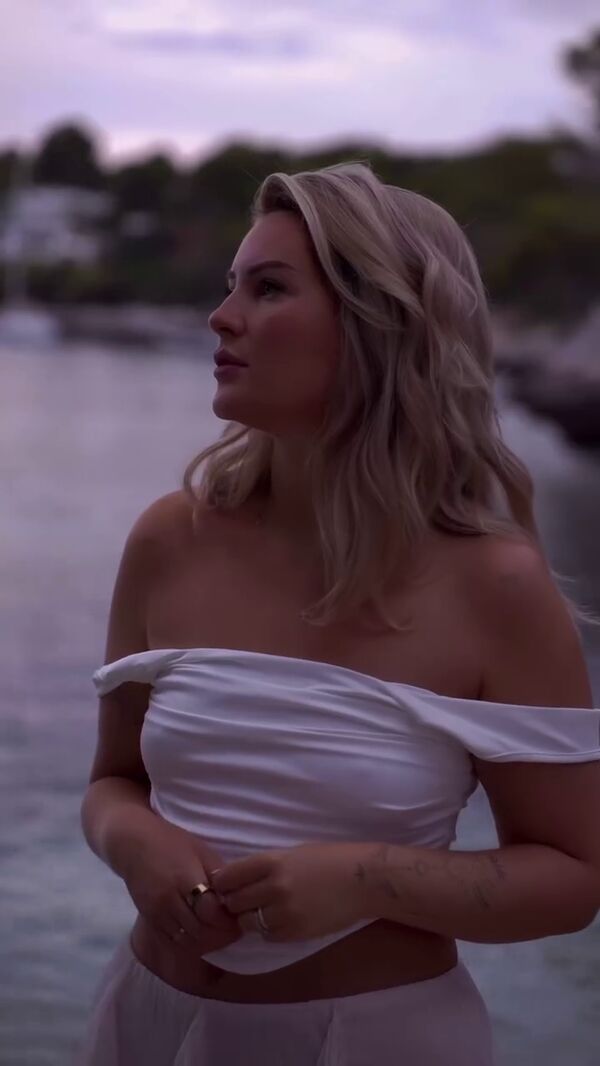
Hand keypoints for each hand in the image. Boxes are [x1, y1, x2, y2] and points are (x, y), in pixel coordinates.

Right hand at [122, 818, 241, 950]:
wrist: (134, 845)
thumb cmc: (173, 842)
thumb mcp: (201, 851)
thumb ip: (218, 875)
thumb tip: (236, 896)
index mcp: (185, 879)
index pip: (210, 911)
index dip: (227, 920)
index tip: (239, 920)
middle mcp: (169, 900)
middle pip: (199, 931)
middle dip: (220, 935)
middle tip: (234, 931)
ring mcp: (157, 912)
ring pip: (186, 940)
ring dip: (206, 942)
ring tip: (219, 934)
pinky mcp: (150, 919)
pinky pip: (173, 940)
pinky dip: (189, 942)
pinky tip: (201, 934)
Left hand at [210, 842, 373, 941]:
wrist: (363, 880)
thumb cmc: (330, 859)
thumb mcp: (293, 853)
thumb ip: (265, 866)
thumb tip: (237, 878)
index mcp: (272, 862)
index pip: (228, 877)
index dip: (222, 882)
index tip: (224, 885)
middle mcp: (274, 888)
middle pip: (233, 902)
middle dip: (233, 902)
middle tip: (240, 900)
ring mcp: (284, 913)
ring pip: (247, 922)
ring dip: (249, 917)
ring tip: (260, 911)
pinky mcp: (295, 933)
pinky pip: (267, 935)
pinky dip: (267, 930)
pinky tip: (278, 920)